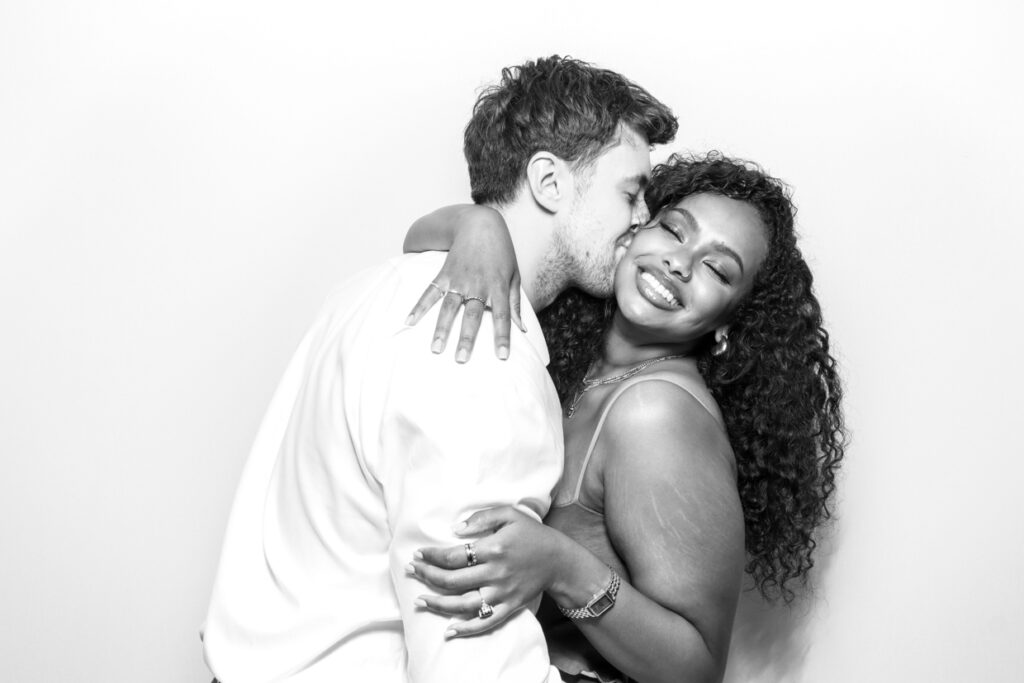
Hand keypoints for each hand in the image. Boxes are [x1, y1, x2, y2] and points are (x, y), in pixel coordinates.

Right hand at [405, 205, 522, 362]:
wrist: (480, 224)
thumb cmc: (501, 253)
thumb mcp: (514, 276)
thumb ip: (515, 303)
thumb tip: (521, 329)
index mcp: (498, 286)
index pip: (502, 316)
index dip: (502, 336)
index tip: (501, 356)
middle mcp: (478, 284)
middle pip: (472, 315)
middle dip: (467, 338)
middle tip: (461, 359)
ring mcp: (459, 279)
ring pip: (449, 307)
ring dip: (442, 329)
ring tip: (436, 348)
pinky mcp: (444, 273)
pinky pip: (430, 292)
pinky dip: (419, 306)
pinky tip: (409, 321)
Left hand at [407, 506, 563, 637]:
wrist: (559, 560)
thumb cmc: (532, 534)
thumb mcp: (510, 514)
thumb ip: (482, 518)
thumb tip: (455, 528)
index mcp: (494, 548)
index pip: (454, 556)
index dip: (432, 555)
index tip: (419, 553)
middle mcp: (496, 573)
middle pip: (452, 580)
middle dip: (427, 576)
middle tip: (411, 571)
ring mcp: (502, 593)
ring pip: (463, 604)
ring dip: (438, 604)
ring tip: (419, 600)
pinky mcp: (509, 606)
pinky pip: (485, 621)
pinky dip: (466, 629)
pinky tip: (448, 631)